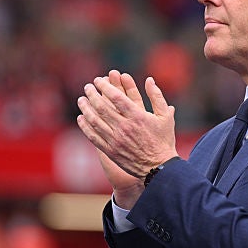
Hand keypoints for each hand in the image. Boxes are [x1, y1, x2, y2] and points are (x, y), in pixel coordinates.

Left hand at [77, 71, 178, 206]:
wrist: (159, 167)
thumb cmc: (163, 140)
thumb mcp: (165, 116)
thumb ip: (157, 96)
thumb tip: (149, 80)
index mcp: (138, 117)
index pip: (116, 97)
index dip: (105, 86)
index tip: (98, 80)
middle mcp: (125, 127)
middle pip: (102, 107)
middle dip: (92, 94)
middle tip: (87, 87)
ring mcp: (116, 140)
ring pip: (95, 121)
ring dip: (85, 108)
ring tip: (81, 100)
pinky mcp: (110, 151)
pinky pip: (93, 136)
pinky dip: (85, 126)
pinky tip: (81, 118)